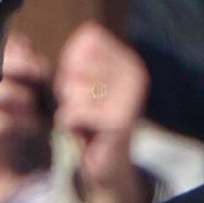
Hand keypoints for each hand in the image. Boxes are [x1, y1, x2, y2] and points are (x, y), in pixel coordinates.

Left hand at [54, 23, 149, 202]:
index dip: (72, 60)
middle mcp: (135, 75)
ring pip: (72, 88)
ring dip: (70, 106)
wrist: (108, 163)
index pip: (88, 38)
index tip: (82, 83)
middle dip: (68, 86)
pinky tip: (82, 130)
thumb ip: (75, 59)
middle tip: (84, 106)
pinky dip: (69, 123)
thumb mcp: (83, 81)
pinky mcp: (117, 121)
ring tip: (85, 119)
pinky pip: (73, 112)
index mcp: (130, 62)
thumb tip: (68, 57)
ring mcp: (129, 98)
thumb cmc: (92, 119)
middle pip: (76, 63)